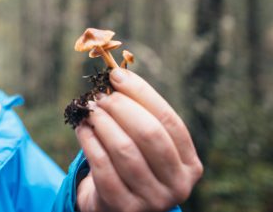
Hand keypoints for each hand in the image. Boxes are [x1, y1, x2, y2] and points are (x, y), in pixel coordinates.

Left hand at [74, 68, 202, 211]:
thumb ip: (140, 113)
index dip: (141, 93)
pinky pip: (103, 166)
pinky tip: (82, 128)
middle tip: (100, 95)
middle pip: (149, 134)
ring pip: (124, 149)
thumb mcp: (144, 143)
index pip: (169, 120)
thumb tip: (118, 74)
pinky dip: (89, 141)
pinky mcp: (124, 208)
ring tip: (90, 109)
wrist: (115, 207)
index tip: (116, 75)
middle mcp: (178, 186)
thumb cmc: (132, 163)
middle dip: (120, 107)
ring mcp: (152, 201)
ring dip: (103, 122)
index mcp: (190, 165)